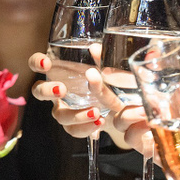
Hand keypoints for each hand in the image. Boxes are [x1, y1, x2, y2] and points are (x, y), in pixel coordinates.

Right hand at [28, 52, 146, 149]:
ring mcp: (64, 110)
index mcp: (61, 70)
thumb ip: (120, 59)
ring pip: (59, 116)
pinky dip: (86, 128)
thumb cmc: (116, 81)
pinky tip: (100, 125)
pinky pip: (74, 131)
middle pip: (38, 91)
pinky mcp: (74, 126)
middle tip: (62, 89)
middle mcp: (57, 91)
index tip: (47, 63)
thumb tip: (143, 48)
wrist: (121, 107)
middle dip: (47, 91)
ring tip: (95, 113)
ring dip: (75, 114)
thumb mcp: (119, 68)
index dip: (36, 62)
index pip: (37, 62)